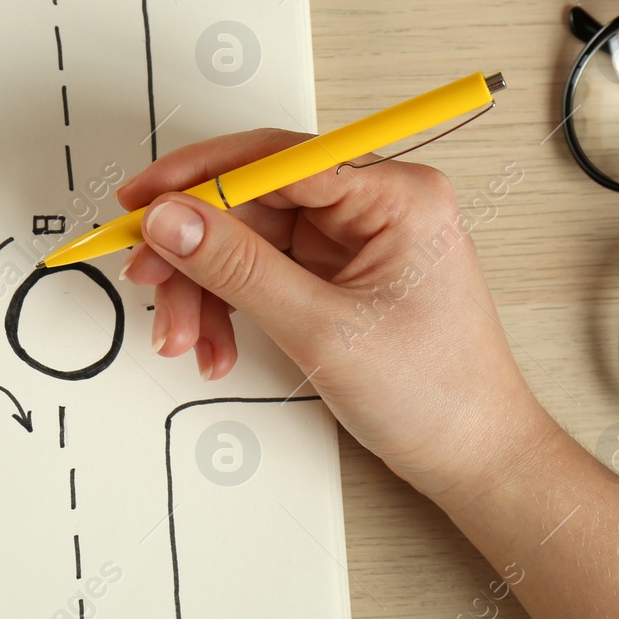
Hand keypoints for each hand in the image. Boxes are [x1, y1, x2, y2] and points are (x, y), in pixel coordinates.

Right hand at [119, 129, 546, 502]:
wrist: (474, 459)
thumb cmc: (439, 395)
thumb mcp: (323, 329)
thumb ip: (239, 268)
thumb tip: (173, 218)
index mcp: (396, 195)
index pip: (277, 159)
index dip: (200, 177)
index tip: (144, 201)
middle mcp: (374, 206)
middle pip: (252, 203)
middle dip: (196, 253)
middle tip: (150, 281)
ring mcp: (354, 241)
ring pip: (247, 241)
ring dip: (206, 290)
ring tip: (188, 339)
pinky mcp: (336, 275)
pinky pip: (260, 272)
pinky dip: (228, 307)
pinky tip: (217, 344)